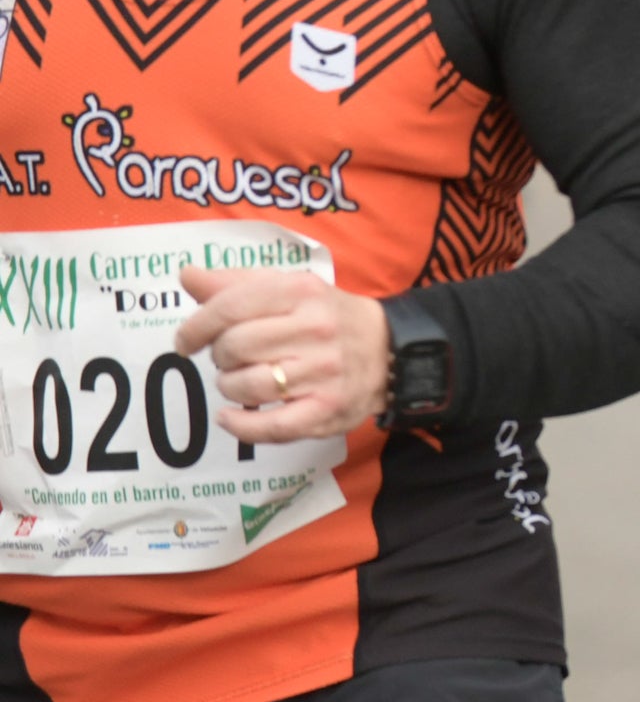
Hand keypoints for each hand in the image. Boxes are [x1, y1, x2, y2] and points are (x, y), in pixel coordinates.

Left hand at [173, 268, 386, 442]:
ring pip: (246, 387)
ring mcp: (324, 372)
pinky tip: (229, 418)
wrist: (392, 348)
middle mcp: (314, 329)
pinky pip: (271, 426)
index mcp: (301, 291)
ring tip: (240, 381)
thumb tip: (186, 275)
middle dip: (220, 357)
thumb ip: (236, 283)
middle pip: (233, 348)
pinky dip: (240, 426)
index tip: (186, 342)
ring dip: (230, 388)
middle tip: (230, 359)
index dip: (195, 327)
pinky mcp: (328, 409)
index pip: (229, 307)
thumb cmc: (328, 317)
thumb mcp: (290, 288)